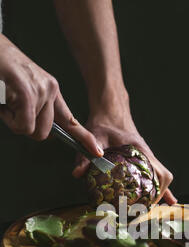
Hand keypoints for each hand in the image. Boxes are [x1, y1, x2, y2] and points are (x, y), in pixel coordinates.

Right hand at [0, 34, 101, 157]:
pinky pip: (23, 125)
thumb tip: (45, 133)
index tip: (96, 151)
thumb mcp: (24, 90)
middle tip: (11, 111)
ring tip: (6, 101)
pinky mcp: (27, 94)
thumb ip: (37, 112)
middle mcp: (50, 90)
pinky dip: (9, 119)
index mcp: (51, 90)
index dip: (84, 138)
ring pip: (32, 130)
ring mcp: (40, 91)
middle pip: (46, 133)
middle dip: (25, 128)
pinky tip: (3, 102)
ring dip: (14, 122)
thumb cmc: (1, 70)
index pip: (71, 120)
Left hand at [73, 114, 176, 204]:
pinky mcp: (143, 161)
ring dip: (159, 193)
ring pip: (162, 178)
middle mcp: (148, 155)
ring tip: (147, 208)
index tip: (148, 203)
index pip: (159, 172)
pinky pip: (155, 175)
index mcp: (141, 151)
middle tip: (143, 209)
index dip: (158, 190)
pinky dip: (160, 188)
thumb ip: (85, 156)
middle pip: (164, 178)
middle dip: (158, 195)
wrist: (110, 113)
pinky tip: (165, 201)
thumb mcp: (93, 138)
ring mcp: (147, 158)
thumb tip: (77, 174)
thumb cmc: (102, 124)